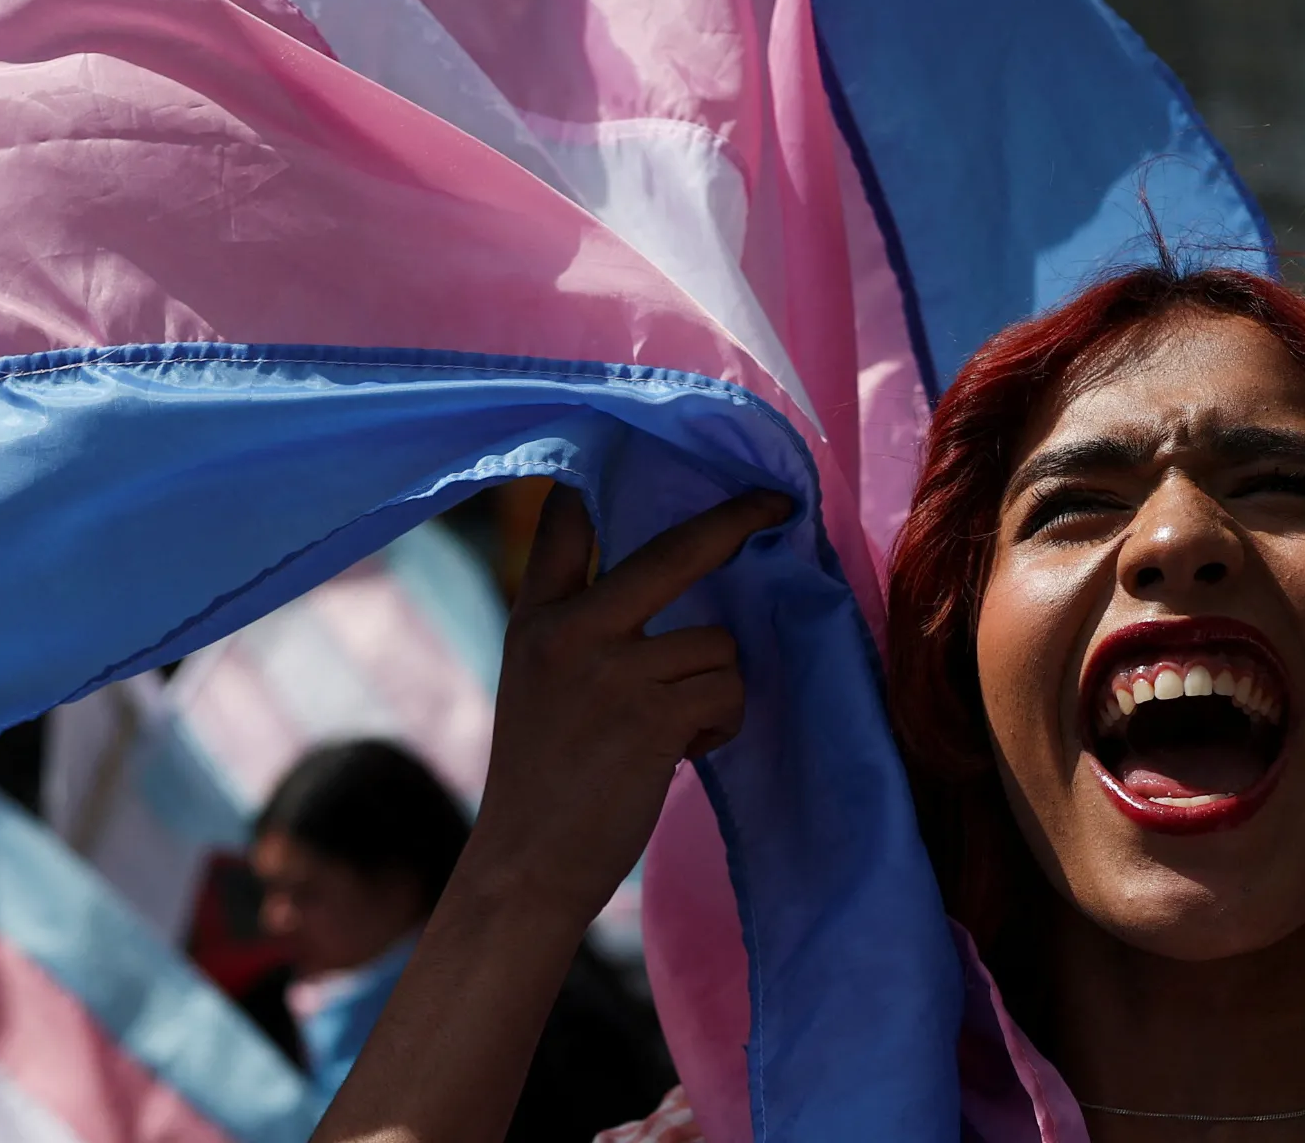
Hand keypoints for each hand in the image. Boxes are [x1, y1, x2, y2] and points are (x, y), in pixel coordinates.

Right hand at [462, 483, 792, 924]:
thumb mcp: (535, 683)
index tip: (632, 439)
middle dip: (738, 522)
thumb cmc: (542, 781)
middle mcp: (568, 629)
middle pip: (675, 550)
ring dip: (717, 690)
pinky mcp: (652, 713)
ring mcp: (612, 668)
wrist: (524, 865)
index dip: (600, 480)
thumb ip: (578, 628)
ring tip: (679, 730)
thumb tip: (659, 585)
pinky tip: (683, 752)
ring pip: (718, 644)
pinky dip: (720, 723)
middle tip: (779, 506)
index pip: (564, 523)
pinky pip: (726, 689)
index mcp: (536, 618)